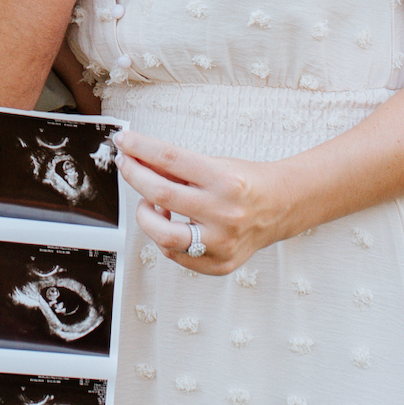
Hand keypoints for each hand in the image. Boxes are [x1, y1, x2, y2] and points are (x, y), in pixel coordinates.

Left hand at [115, 130, 292, 275]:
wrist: (280, 208)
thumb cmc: (245, 183)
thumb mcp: (214, 164)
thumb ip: (176, 168)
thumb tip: (137, 158)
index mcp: (225, 179)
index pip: (170, 158)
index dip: (140, 147)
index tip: (123, 141)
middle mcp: (225, 212)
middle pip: (161, 193)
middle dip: (134, 176)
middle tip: (126, 165)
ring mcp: (222, 242)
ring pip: (163, 234)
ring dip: (145, 215)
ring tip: (148, 203)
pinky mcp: (219, 263)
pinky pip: (176, 255)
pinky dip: (163, 237)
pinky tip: (167, 223)